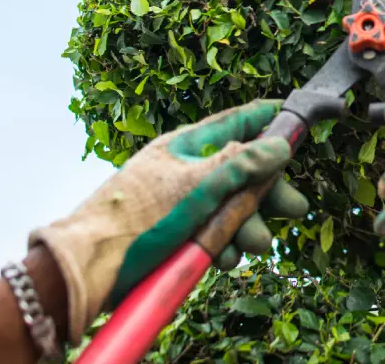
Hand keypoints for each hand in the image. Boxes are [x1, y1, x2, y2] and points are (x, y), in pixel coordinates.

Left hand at [29, 100, 306, 343]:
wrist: (89, 269)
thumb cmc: (137, 217)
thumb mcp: (196, 186)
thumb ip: (241, 164)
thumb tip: (281, 145)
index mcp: (188, 145)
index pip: (238, 121)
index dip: (268, 119)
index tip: (295, 115)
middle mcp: (189, 170)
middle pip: (242, 172)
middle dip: (268, 193)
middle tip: (295, 209)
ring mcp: (184, 202)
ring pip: (231, 207)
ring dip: (247, 226)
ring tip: (255, 243)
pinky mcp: (180, 233)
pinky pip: (215, 233)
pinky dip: (224, 245)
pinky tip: (225, 259)